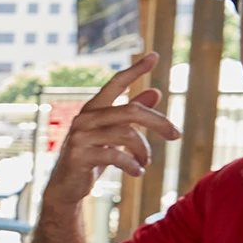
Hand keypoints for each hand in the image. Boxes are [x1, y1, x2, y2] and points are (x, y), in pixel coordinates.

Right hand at [40, 52, 175, 211]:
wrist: (66, 187)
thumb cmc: (92, 158)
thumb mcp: (114, 135)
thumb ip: (132, 115)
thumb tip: (156, 91)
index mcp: (93, 109)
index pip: (116, 84)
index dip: (135, 70)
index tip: (154, 56)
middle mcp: (85, 118)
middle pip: (131, 111)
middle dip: (158, 122)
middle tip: (177, 135)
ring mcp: (80, 137)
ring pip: (126, 135)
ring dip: (144, 150)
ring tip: (147, 162)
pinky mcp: (80, 156)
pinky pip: (116, 155)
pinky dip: (132, 165)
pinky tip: (138, 172)